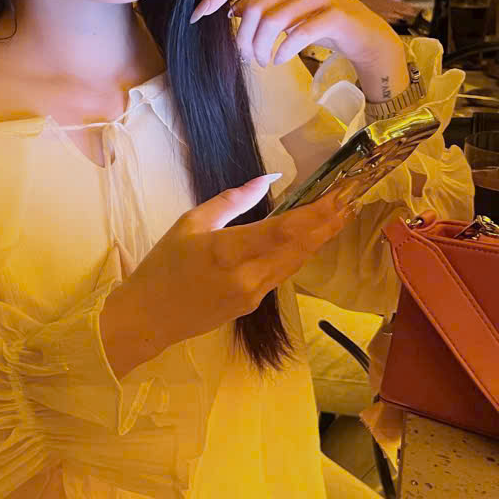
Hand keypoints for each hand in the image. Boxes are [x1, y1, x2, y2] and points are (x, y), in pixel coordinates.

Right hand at [99, 174, 349, 376]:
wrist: (148, 318)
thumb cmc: (162, 265)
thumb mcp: (190, 222)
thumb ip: (232, 201)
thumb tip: (266, 181)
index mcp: (228, 251)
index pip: (284, 231)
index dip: (316, 213)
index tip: (338, 194)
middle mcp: (248, 276)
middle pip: (300, 248)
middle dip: (328, 224)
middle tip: (350, 200)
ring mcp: (253, 294)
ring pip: (296, 262)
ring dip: (319, 239)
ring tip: (339, 216)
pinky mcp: (253, 304)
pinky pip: (282, 274)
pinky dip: (299, 254)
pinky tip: (308, 239)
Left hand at [190, 0, 407, 99]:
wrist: (363, 36)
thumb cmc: (319, 23)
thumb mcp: (285, 12)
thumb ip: (260, 3)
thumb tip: (226, 7)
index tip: (197, 16)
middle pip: (254, 5)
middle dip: (242, 37)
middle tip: (244, 56)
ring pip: (273, 21)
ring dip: (260, 48)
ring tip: (261, 61)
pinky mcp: (336, 14)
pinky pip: (297, 34)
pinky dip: (282, 51)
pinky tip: (278, 60)